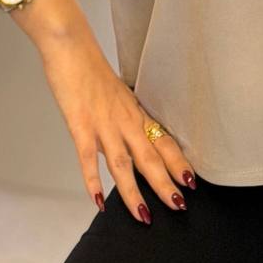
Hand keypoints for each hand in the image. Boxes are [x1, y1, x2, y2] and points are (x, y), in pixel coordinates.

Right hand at [39, 37, 195, 223]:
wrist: (71, 46)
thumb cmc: (91, 69)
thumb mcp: (115, 94)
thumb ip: (122, 118)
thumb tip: (127, 140)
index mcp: (134, 112)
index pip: (163, 140)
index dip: (177, 162)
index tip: (190, 181)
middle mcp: (124, 119)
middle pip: (150, 156)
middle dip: (165, 183)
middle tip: (179, 206)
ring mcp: (103, 123)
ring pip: (124, 164)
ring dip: (134, 192)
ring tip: (145, 216)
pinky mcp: (81, 124)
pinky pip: (89, 158)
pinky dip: (94, 182)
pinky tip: (99, 202)